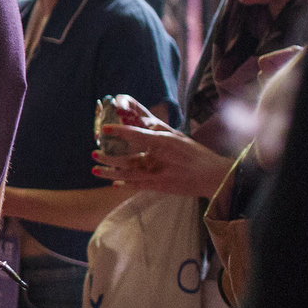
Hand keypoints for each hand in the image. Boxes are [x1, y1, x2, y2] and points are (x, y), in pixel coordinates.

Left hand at [94, 115, 233, 199]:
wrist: (214, 177)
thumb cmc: (196, 154)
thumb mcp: (179, 136)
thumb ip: (159, 128)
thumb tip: (142, 120)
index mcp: (165, 142)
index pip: (138, 135)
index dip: (120, 131)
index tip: (105, 129)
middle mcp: (160, 159)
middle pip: (128, 159)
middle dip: (108, 156)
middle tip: (93, 152)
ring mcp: (159, 175)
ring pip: (128, 174)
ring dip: (110, 172)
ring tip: (94, 169)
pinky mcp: (160, 187)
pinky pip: (138, 186)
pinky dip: (124, 184)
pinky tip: (113, 182)